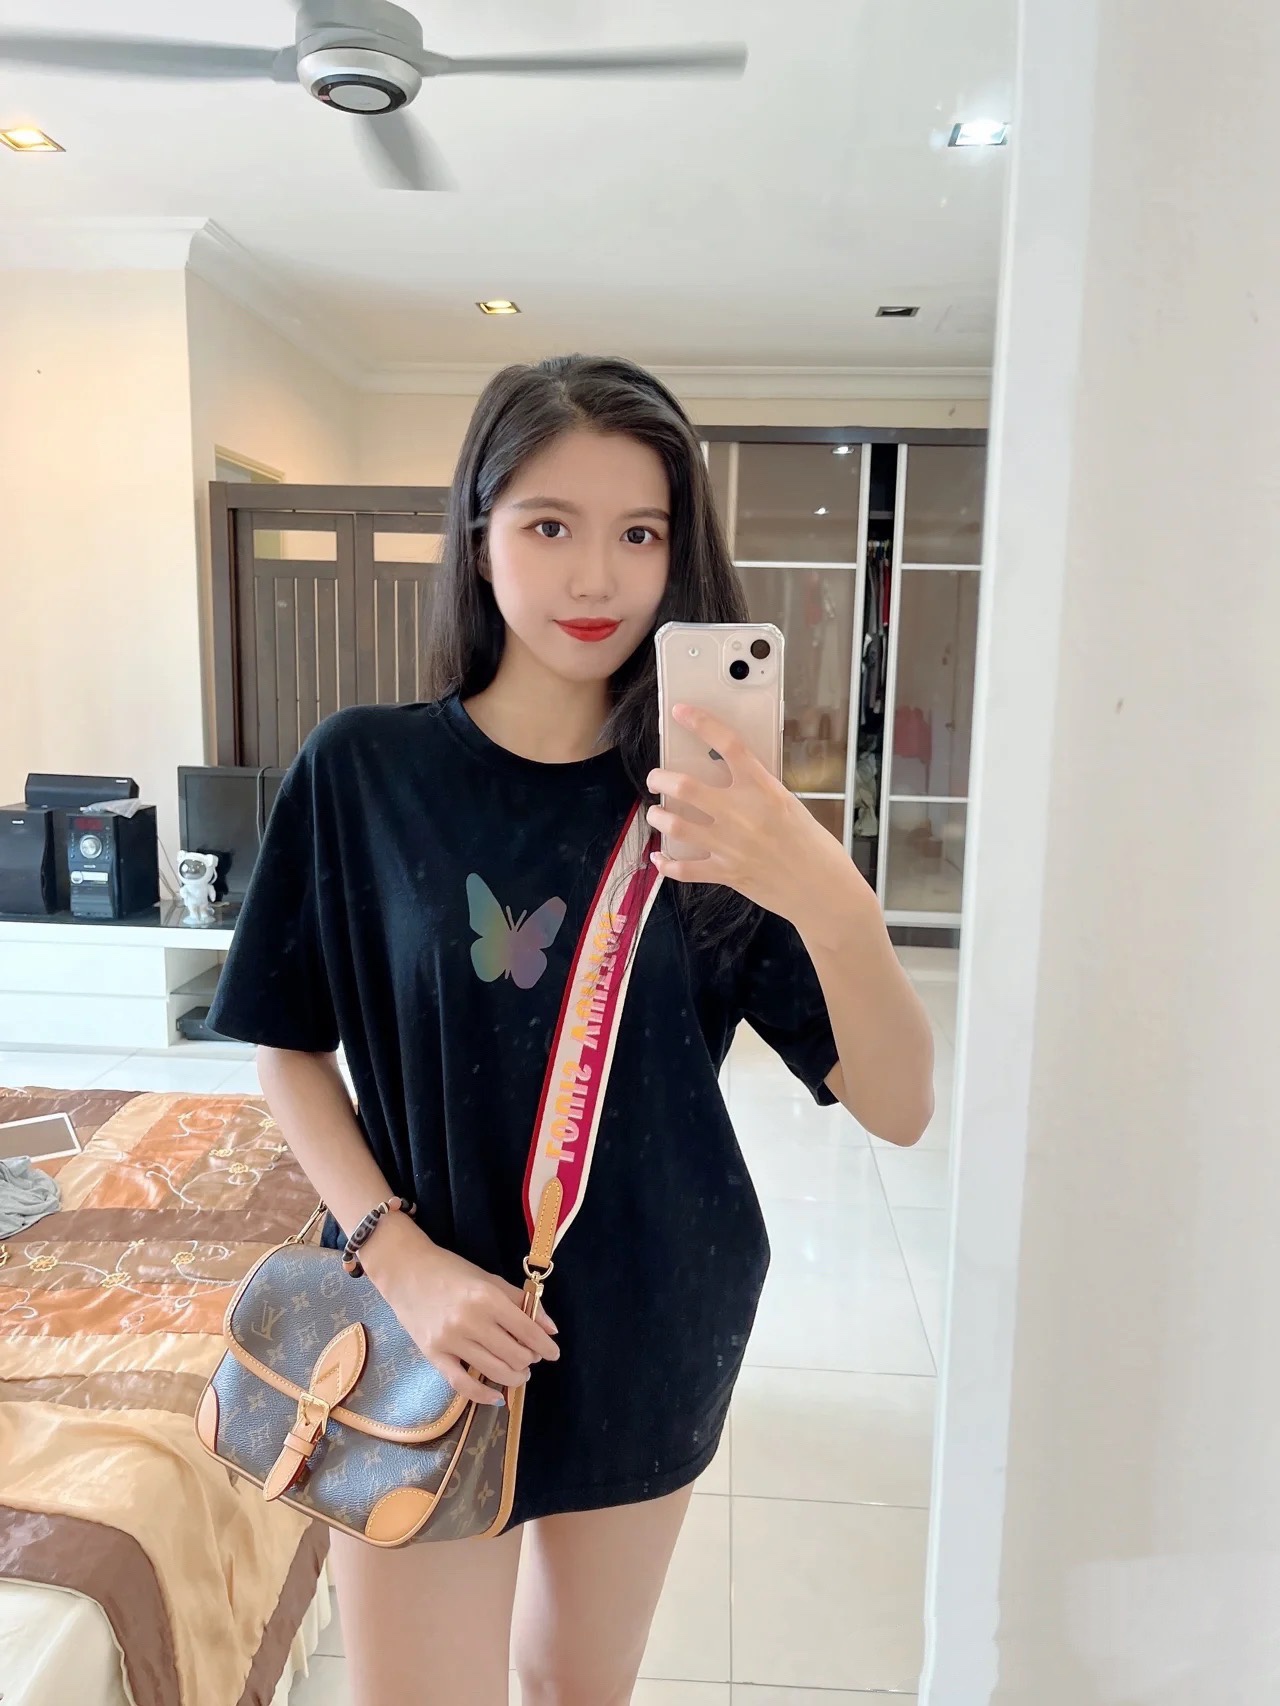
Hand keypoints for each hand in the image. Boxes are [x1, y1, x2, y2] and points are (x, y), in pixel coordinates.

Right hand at [363, 1214, 558, 1406]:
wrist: (407, 1270)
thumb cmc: (452, 1271)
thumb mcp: (490, 1280)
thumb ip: (522, 1303)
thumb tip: (551, 1330)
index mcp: (488, 1297)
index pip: (527, 1331)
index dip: (545, 1346)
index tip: (553, 1353)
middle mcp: (470, 1320)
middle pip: (514, 1355)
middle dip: (529, 1361)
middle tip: (530, 1358)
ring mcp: (450, 1340)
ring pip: (494, 1371)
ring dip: (514, 1377)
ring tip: (519, 1373)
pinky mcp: (433, 1355)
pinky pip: (462, 1384)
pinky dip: (483, 1396)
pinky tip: (497, 1397)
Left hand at [646, 703, 845, 922]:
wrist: (824, 891)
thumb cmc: (816, 847)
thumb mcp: (791, 806)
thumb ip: (760, 792)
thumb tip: (733, 781)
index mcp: (764, 790)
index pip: (727, 745)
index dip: (701, 723)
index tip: (681, 711)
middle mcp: (742, 814)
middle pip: (685, 786)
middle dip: (661, 778)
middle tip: (656, 778)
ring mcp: (731, 845)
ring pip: (676, 825)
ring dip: (659, 817)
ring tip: (657, 813)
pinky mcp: (726, 873)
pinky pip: (685, 869)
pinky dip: (667, 865)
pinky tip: (659, 858)